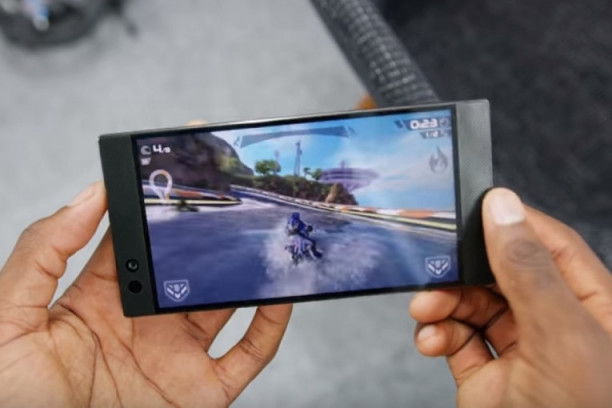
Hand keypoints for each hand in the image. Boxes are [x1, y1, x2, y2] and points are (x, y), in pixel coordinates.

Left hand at [0, 181, 291, 406]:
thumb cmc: (10, 400)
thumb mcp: (8, 317)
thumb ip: (44, 252)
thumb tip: (91, 195)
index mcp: (99, 299)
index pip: (138, 238)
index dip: (159, 203)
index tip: (180, 166)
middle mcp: (145, 322)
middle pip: (190, 266)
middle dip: (213, 230)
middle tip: (236, 193)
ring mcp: (177, 355)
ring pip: (225, 303)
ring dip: (246, 271)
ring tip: (264, 235)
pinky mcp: (202, 391)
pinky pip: (248, 356)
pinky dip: (269, 326)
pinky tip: (278, 297)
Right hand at [410, 188, 611, 406]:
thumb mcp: (561, 336)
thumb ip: (529, 270)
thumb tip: (503, 208)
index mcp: (590, 306)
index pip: (550, 245)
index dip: (512, 223)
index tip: (473, 208)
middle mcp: (553, 324)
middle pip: (500, 273)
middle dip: (463, 271)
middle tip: (436, 269)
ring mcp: (517, 351)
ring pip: (471, 305)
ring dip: (442, 304)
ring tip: (426, 313)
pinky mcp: (485, 377)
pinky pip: (454, 340)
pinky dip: (435, 334)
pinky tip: (429, 339)